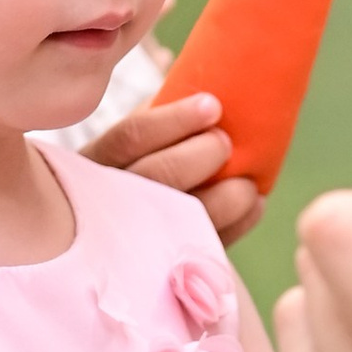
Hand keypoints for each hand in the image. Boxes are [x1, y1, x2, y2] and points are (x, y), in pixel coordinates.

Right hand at [86, 89, 264, 243]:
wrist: (119, 234)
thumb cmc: (138, 166)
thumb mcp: (132, 143)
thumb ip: (156, 117)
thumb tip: (198, 86)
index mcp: (95, 162)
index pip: (129, 137)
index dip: (172, 121)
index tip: (212, 105)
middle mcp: (106, 201)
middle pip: (154, 177)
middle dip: (199, 157)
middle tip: (225, 143)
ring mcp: (134, 239)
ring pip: (180, 219)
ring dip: (225, 197)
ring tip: (249, 182)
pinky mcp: (166, 265)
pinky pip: (205, 246)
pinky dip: (238, 224)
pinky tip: (255, 204)